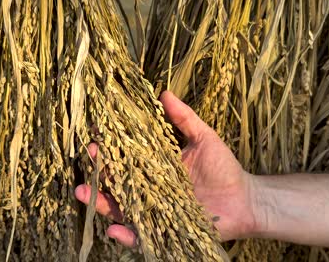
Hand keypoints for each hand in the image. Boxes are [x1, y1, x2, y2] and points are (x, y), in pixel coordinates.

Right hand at [75, 91, 257, 246]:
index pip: (126, 157)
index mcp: (155, 166)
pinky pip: (141, 236)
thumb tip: (163, 93)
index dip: (109, 148)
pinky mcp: (164, 230)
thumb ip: (184, 118)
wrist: (244, 199)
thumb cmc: (224, 168)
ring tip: (84, 193)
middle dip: (97, 173)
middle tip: (86, 160)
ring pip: (121, 208)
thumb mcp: (203, 138)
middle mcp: (149, 189)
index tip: (94, 135)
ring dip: (101, 202)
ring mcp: (154, 210)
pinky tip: (114, 228)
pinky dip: (126, 235)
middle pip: (117, 182)